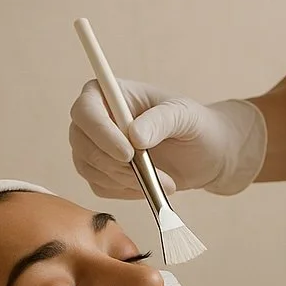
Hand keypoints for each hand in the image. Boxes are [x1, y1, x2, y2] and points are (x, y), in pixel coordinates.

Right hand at [69, 79, 266, 198]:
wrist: (205, 154)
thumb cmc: (194, 124)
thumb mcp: (185, 115)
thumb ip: (161, 120)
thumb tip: (134, 136)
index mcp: (112, 94)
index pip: (86, 109)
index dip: (100, 132)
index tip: (128, 152)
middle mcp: (97, 118)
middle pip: (81, 142)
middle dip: (114, 163)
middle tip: (149, 174)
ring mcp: (96, 147)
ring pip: (89, 167)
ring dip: (125, 180)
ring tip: (165, 181)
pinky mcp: (102, 172)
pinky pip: (101, 186)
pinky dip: (127, 191)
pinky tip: (152, 186)